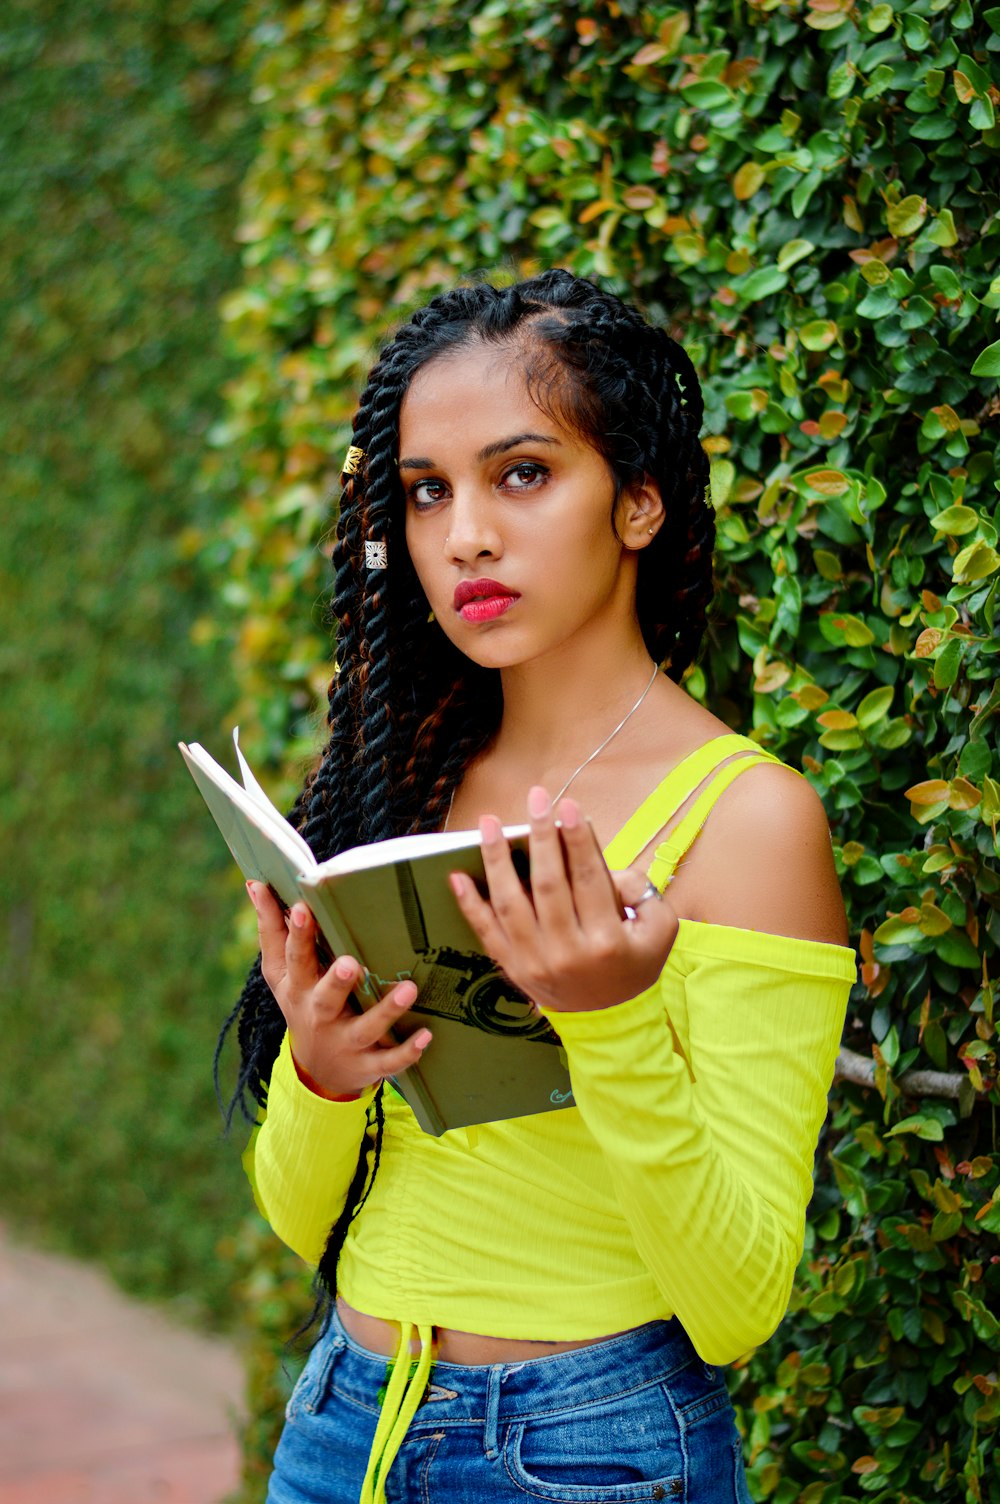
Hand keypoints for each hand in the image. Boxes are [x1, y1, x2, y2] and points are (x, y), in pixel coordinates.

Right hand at [247, 882, 430, 1098]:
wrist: (316, 1071)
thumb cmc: (301, 1003)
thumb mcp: (279, 973)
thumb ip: (271, 929)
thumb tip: (254, 883)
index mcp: (299, 988)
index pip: (295, 959)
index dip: (297, 934)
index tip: (302, 907)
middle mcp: (320, 1015)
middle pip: (326, 998)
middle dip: (337, 982)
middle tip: (350, 963)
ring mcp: (346, 1042)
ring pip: (367, 1027)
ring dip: (387, 1010)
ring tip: (409, 988)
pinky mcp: (368, 1064)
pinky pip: (389, 1061)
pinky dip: (407, 1052)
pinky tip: (426, 1036)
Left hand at [448, 788, 678, 1012]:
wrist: (609, 1019)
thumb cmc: (634, 963)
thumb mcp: (658, 929)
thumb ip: (639, 892)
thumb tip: (605, 865)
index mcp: (606, 940)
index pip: (588, 879)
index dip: (577, 840)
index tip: (567, 806)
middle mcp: (567, 951)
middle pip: (548, 884)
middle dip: (541, 836)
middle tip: (535, 798)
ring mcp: (534, 962)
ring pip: (510, 904)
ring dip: (496, 860)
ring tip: (488, 824)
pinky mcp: (513, 968)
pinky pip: (486, 932)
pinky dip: (470, 904)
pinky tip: (458, 876)